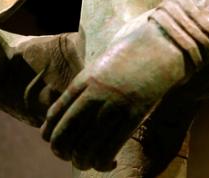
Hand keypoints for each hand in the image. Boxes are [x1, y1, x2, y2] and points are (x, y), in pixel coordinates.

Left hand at [41, 18, 186, 171]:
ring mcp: (112, 106)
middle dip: (62, 152)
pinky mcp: (132, 117)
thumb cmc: (132, 53)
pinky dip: (103, 163)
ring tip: (89, 161)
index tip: (56, 141)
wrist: (159, 45)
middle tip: (71, 155)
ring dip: (82, 162)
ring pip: (82, 149)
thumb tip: (78, 102)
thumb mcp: (102, 64)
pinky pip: (107, 151)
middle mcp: (93, 95)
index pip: (54, 114)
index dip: (49, 134)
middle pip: (63, 136)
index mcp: (83, 80)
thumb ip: (88, 82)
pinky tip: (109, 161)